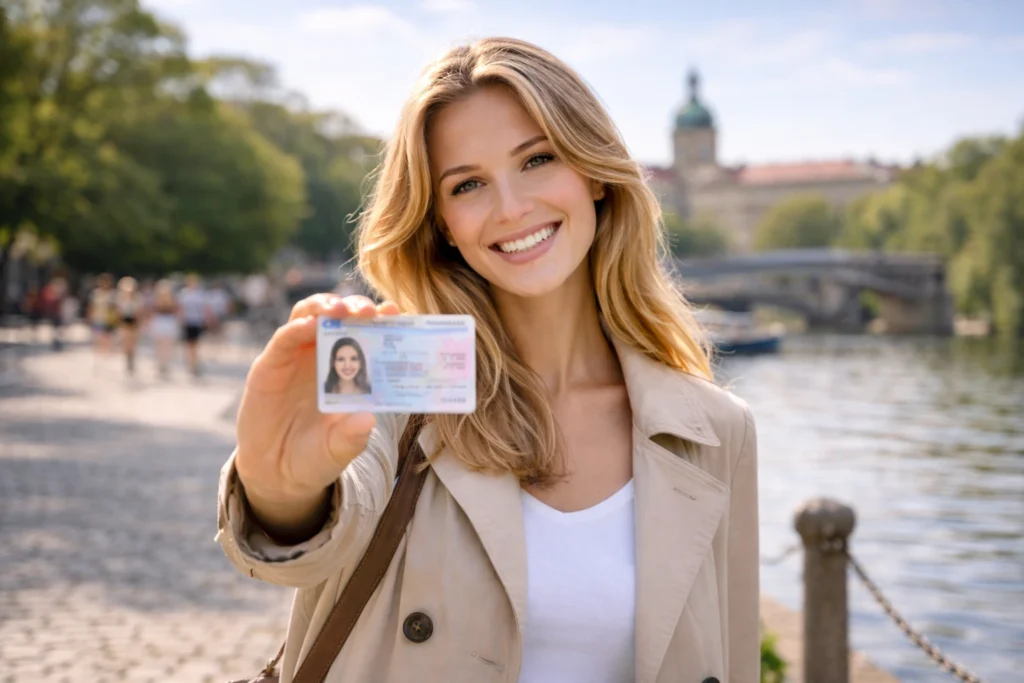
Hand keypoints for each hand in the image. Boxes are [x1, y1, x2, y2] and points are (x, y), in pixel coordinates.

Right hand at [234, 294, 400, 504]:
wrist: (277, 473)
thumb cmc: (315, 456)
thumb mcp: (338, 450)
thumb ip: (352, 437)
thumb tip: (369, 420)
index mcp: (348, 369)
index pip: (366, 333)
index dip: (381, 320)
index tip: (396, 312)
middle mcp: (322, 356)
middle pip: (339, 315)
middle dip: (355, 307)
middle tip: (370, 311)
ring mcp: (295, 358)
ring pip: (309, 315)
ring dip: (325, 306)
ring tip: (340, 310)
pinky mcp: (269, 366)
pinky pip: (283, 339)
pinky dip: (296, 328)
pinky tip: (308, 326)